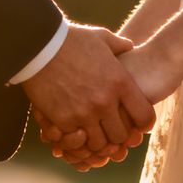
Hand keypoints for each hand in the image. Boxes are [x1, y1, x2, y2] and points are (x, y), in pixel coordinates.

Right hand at [35, 39, 180, 171]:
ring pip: (99, 143)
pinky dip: (76, 138)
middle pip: (122, 136)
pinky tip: (74, 130)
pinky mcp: (63, 120)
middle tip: (111, 130)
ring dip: (97, 140)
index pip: (144, 116)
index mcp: (120, 82)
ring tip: (92, 132)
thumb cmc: (71, 40)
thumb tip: (130, 46)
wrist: (38, 45)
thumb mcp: (101, 38)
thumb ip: (120, 45)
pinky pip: (76, 141)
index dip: (143, 123)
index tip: (138, 123)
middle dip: (119, 135)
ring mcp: (84, 113)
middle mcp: (105, 101)